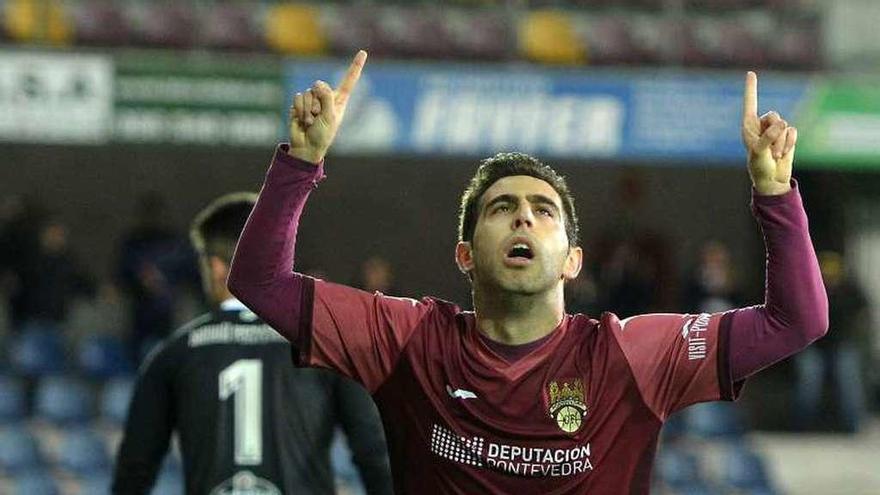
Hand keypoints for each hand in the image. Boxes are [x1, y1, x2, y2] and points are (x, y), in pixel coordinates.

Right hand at [288, 50, 367, 163]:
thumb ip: (326, 97)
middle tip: (318, 118)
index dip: (355, 66)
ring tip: (310, 122)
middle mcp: (326, 98)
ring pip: (307, 93)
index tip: (363, 52)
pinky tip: (301, 120)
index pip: (349, 80)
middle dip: (317, 103)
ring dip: (308, 110)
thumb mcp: (330, 117)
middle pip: (319, 86)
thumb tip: (317, 83)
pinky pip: (297, 97)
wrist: (306, 147)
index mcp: (339, 100)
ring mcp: (312, 100)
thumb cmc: (323, 135)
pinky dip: (299, 110)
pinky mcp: (299, 104)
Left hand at [741, 71, 796, 195]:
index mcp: (748, 126)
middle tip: (770, 151)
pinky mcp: (787, 136)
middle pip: (775, 116)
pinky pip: (794, 132)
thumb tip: (781, 124)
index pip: (750, 103)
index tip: (750, 73)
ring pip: (785, 125)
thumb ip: (768, 137)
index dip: (751, 88)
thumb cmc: (759, 166)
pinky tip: (784, 153)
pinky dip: (791, 143)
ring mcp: (775, 130)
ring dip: (782, 142)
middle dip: (775, 134)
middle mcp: (761, 125)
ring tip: (775, 155)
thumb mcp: (759, 152)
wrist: (772, 180)